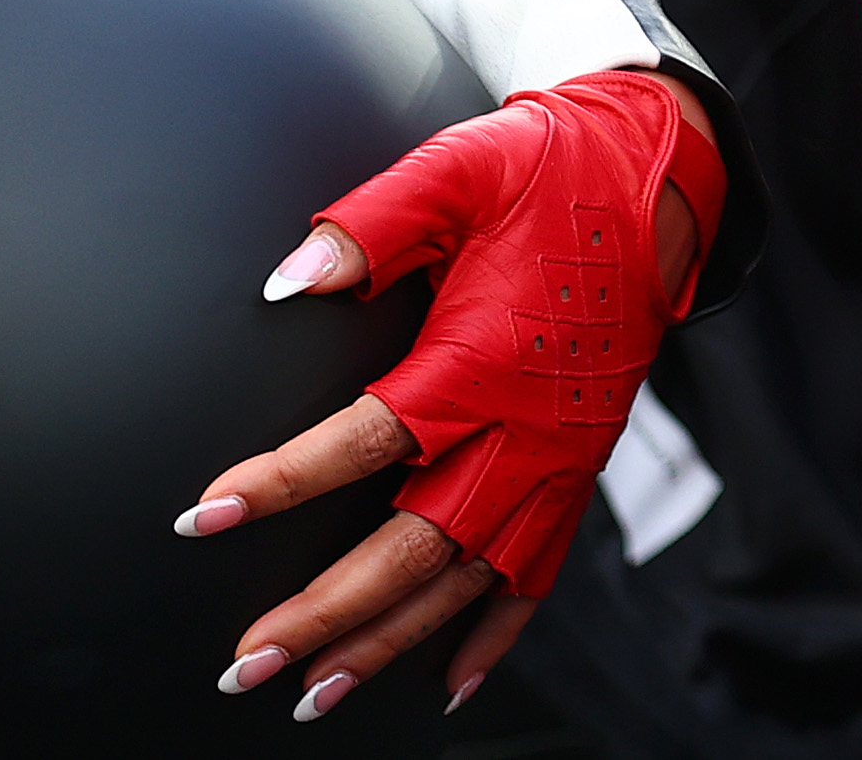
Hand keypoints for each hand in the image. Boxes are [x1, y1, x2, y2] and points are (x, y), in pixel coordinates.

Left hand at [181, 73, 717, 721]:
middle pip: (414, 545)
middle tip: (249, 658)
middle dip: (327, 612)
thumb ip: (369, 226)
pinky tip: (446, 684)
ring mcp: (558, 461)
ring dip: (390, 642)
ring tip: (316, 692)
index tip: (204, 515)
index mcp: (484, 356)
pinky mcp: (579, 469)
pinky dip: (495, 637)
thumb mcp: (458, 172)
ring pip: (467, 579)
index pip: (366, 440)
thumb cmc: (550, 169)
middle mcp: (524, 428)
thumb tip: (285, 283)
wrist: (657, 179)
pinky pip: (538, 576)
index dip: (280, 484)